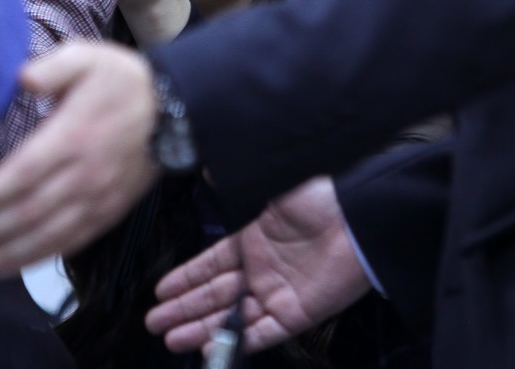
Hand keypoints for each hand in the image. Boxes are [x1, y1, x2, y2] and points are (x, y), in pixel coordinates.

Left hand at [0, 42, 159, 276]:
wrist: (176, 112)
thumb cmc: (123, 82)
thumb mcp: (89, 57)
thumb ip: (54, 66)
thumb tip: (22, 77)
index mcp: (74, 137)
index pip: (25, 173)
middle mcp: (84, 176)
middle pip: (28, 213)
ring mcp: (96, 200)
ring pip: (44, 236)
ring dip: (2, 253)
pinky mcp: (105, 215)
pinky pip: (66, 245)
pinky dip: (33, 260)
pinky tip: (3, 267)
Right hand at [145, 177, 372, 355]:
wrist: (360, 218)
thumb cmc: (322, 197)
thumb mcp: (274, 185)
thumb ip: (241, 184)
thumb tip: (211, 168)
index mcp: (254, 239)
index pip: (211, 263)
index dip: (186, 277)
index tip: (161, 289)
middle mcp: (262, 269)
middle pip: (214, 294)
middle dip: (184, 308)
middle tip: (154, 321)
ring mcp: (278, 292)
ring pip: (230, 316)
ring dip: (200, 329)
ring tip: (171, 339)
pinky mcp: (297, 313)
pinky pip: (262, 332)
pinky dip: (236, 340)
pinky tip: (209, 346)